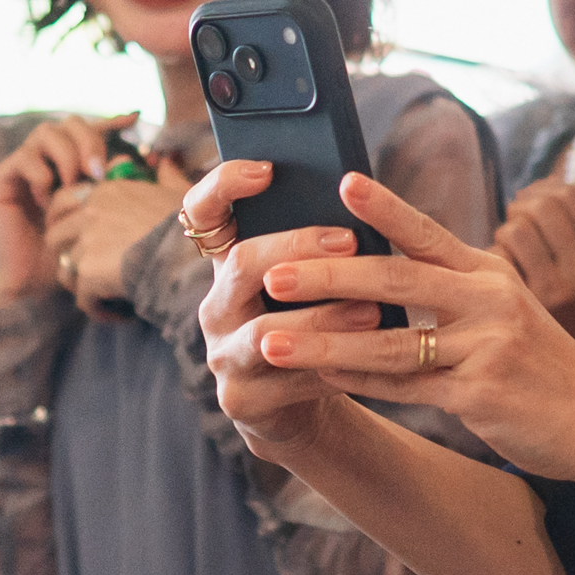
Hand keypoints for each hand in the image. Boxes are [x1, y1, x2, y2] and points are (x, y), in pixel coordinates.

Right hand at [0, 113, 143, 306]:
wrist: (38, 284)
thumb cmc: (72, 254)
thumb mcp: (102, 215)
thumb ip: (117, 186)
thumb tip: (141, 159)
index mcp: (70, 164)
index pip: (89, 129)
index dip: (110, 121)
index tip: (135, 119)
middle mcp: (45, 160)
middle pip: (67, 123)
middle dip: (88, 140)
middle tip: (99, 170)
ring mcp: (20, 168)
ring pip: (45, 133)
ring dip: (67, 156)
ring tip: (76, 185)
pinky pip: (23, 158)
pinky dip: (41, 174)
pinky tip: (48, 200)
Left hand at [49, 171, 186, 313]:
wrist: (189, 257)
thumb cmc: (189, 225)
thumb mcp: (179, 192)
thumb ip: (166, 175)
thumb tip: (166, 162)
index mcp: (105, 190)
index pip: (62, 200)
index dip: (63, 220)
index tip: (77, 236)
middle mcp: (89, 213)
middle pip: (54, 236)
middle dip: (66, 254)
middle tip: (86, 269)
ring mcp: (85, 244)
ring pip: (65, 270)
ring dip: (81, 284)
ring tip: (103, 294)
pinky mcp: (88, 274)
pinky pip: (82, 298)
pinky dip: (98, 308)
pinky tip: (118, 313)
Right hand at [186, 161, 376, 451]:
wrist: (304, 406)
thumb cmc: (318, 325)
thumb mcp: (315, 282)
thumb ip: (320, 246)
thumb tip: (362, 195)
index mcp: (229, 265)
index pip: (201, 211)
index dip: (224, 184)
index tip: (267, 168)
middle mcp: (215, 305)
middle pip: (243, 263)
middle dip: (299, 246)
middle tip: (350, 240)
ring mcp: (222, 354)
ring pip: (265, 331)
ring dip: (323, 317)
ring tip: (373, 311)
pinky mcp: (239, 398)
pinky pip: (286, 379)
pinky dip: (331, 367)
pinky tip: (367, 358)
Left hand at [214, 169, 574, 480]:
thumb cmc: (545, 364)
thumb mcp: (509, 310)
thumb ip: (456, 288)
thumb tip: (387, 270)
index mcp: (490, 273)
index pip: (427, 232)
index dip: (384, 207)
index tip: (342, 181)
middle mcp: (488, 302)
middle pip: (395, 281)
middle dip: (327, 276)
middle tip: (272, 271)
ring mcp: (485, 349)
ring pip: (390, 342)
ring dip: (325, 342)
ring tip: (273, 339)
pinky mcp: (480, 396)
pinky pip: (407, 387)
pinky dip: (361, 383)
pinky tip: (321, 377)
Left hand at [497, 177, 574, 346]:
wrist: (569, 390)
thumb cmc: (565, 318)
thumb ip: (571, 228)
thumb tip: (545, 183)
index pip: (570, 195)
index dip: (544, 190)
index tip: (530, 202)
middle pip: (542, 205)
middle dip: (520, 207)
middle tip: (512, 223)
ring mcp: (556, 288)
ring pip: (517, 228)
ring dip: (503, 233)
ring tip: (504, 252)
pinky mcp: (522, 309)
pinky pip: (498, 257)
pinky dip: (490, 259)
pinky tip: (492, 276)